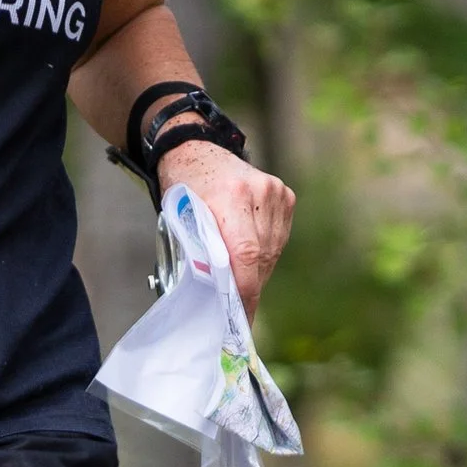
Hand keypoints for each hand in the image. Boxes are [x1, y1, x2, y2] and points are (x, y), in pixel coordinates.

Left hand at [160, 139, 294, 319]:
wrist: (197, 150)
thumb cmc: (184, 188)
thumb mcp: (181, 219)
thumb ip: (202, 252)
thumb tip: (220, 294)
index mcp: (230, 196)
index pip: (245, 253)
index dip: (245, 289)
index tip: (241, 315)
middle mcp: (259, 191)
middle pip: (261, 256)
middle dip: (249, 286)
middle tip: (237, 309)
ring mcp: (276, 192)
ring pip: (273, 251)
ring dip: (257, 271)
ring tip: (239, 279)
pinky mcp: (285, 196)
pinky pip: (278, 239)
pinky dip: (264, 254)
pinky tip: (248, 256)